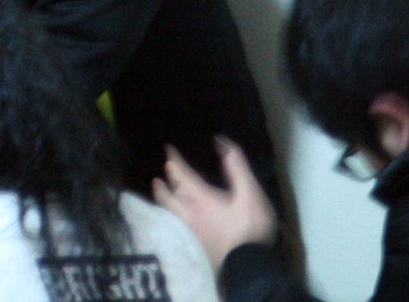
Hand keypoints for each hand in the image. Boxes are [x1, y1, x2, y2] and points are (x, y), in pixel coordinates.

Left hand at [152, 137, 276, 272]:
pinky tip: (173, 219)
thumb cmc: (250, 228)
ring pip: (170, 211)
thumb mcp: (250, 194)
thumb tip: (222, 143)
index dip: (175, 162)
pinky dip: (170, 216)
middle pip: (170, 195)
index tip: (167, 150)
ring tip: (159, 192)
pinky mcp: (195, 245)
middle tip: (158, 176)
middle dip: (164, 183)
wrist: (248, 266)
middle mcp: (190, 213)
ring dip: (163, 199)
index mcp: (201, 198)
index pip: (182, 175)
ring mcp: (190, 230)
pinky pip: (176, 225)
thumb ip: (237, 168)